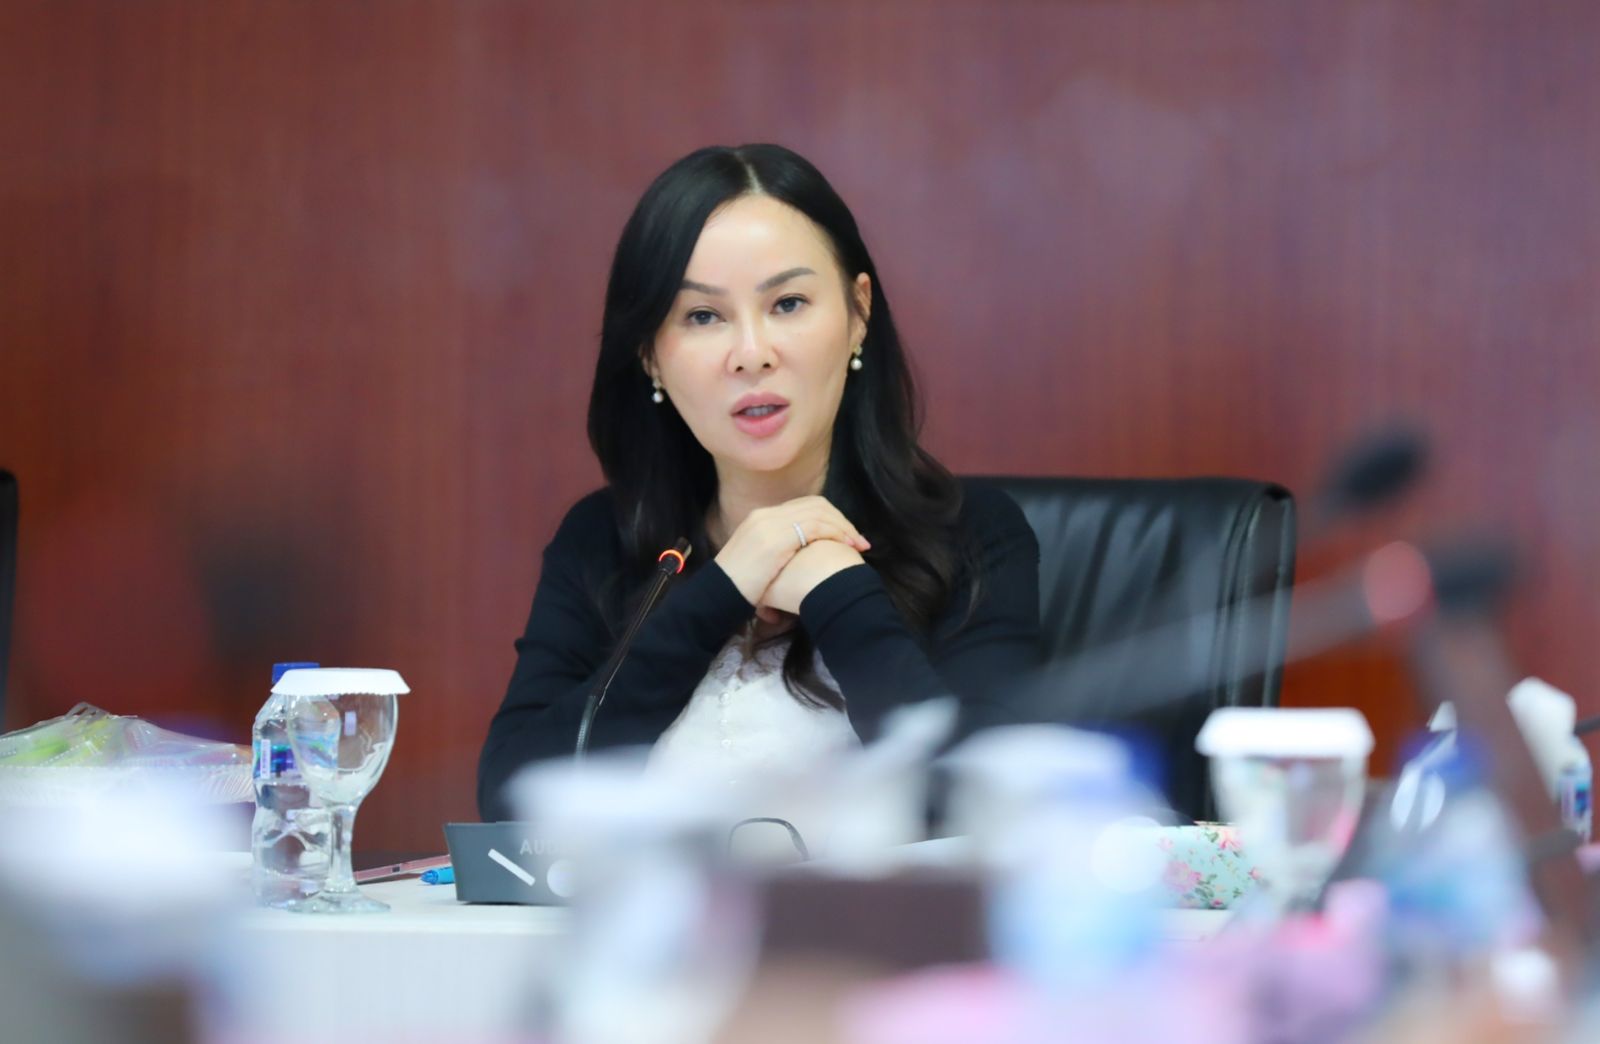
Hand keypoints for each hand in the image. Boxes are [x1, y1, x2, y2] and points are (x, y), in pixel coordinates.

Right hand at [713, 496, 869, 607]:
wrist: (718, 593)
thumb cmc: (739, 586)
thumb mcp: (758, 561)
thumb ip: (778, 553)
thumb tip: (798, 562)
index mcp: (761, 518)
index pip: (803, 506)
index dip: (829, 517)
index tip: (845, 534)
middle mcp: (767, 515)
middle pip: (815, 504)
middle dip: (841, 520)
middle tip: (858, 539)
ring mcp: (772, 523)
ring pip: (819, 513)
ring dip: (844, 527)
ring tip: (858, 544)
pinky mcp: (778, 537)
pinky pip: (816, 526)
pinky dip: (836, 533)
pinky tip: (847, 546)